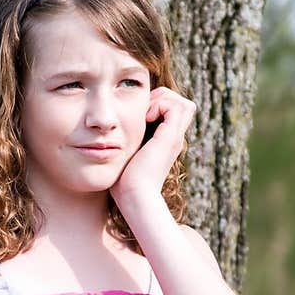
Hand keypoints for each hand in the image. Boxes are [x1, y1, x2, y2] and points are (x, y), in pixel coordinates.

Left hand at [110, 87, 195, 204]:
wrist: (135, 195)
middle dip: (162, 99)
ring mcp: (174, 138)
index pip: (174, 111)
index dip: (159, 104)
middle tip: (144, 112)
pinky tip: (145, 119)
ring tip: (145, 115)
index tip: (141, 116)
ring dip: (163, 101)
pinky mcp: (170, 137)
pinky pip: (174, 106)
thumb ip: (126, 142)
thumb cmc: (124, 181)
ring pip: (183, 103)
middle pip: (183, 105)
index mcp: (166, 142)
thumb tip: (111, 132)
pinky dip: (160, 105)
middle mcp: (174, 138)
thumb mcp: (126, 156)